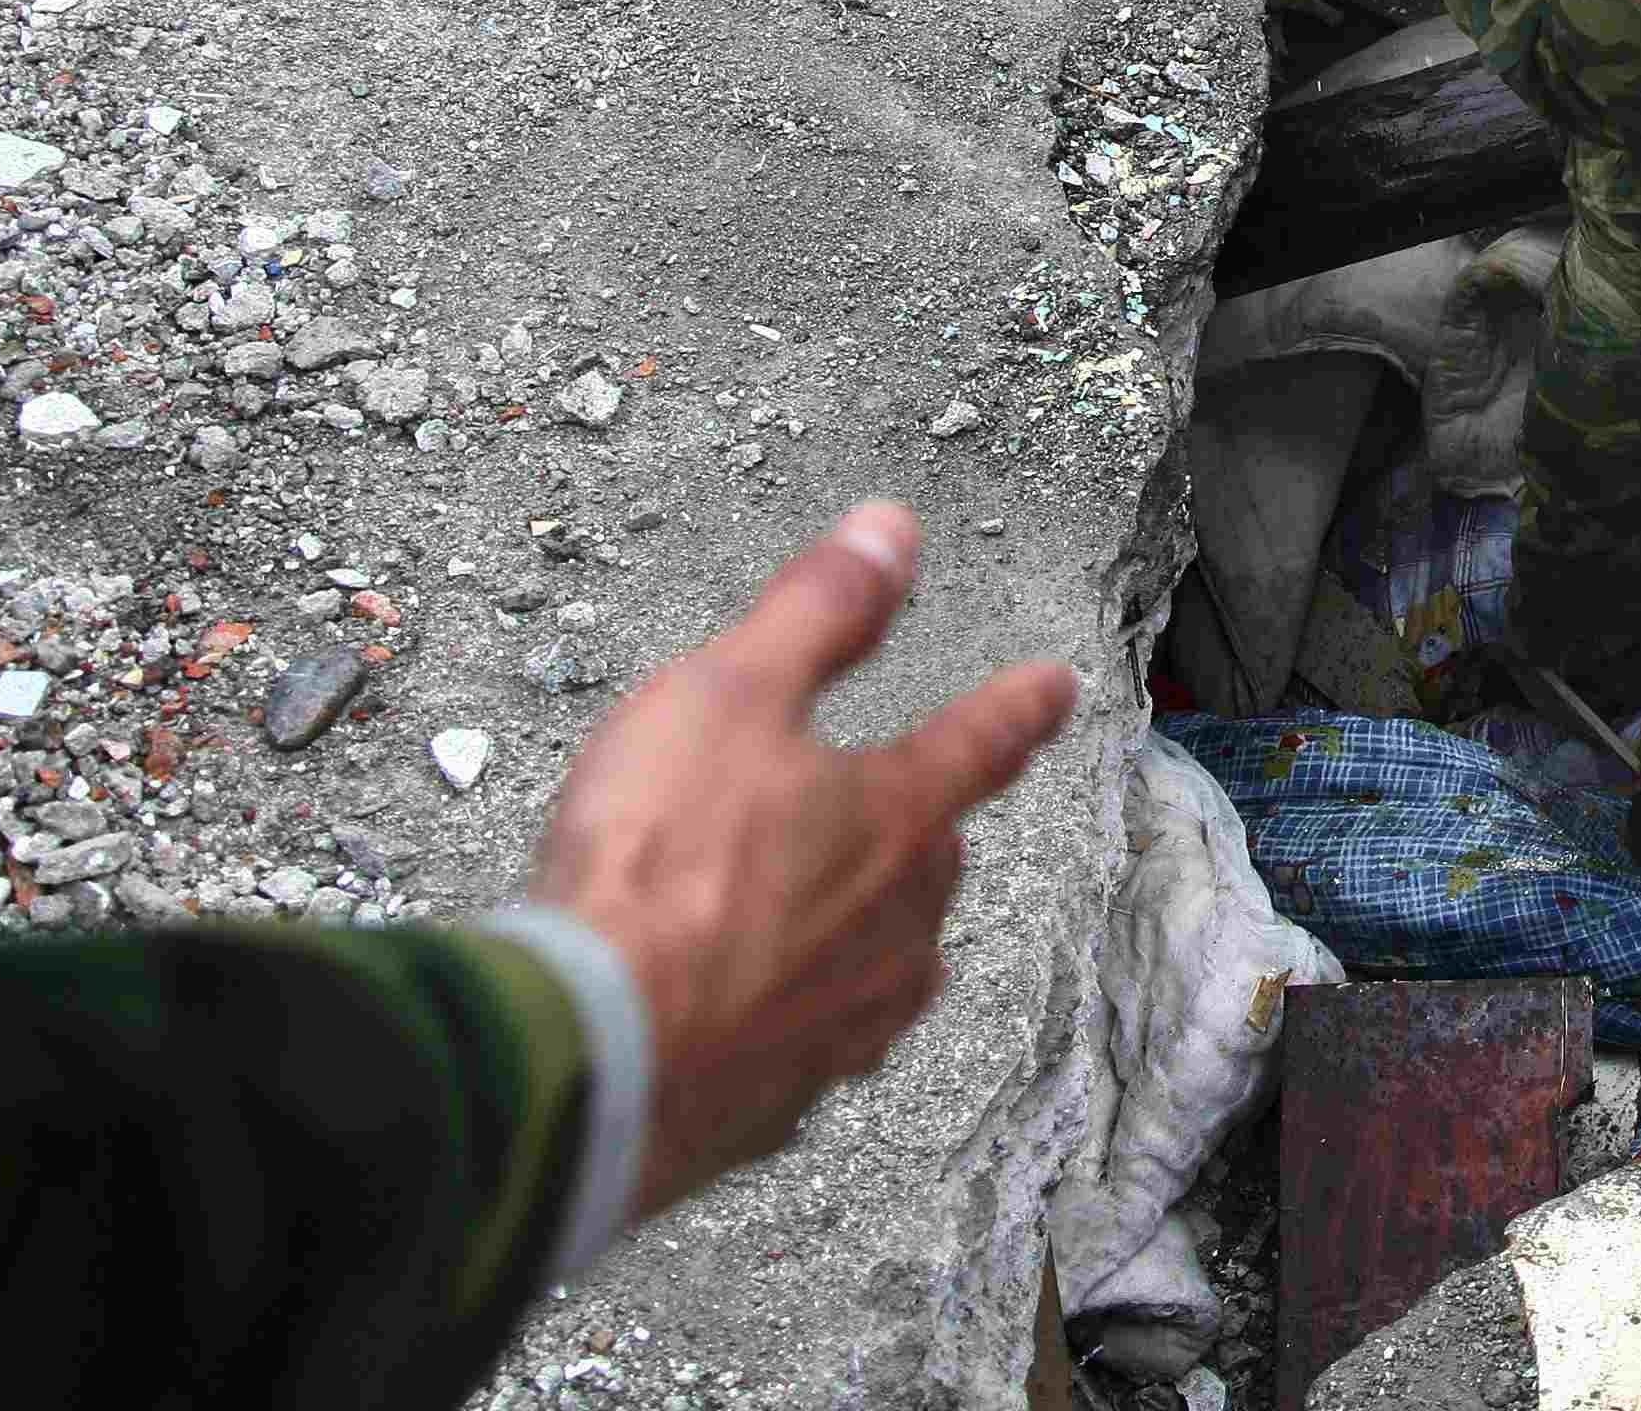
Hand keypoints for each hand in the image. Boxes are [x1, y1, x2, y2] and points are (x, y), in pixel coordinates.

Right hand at [528, 504, 1077, 1223]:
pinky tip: (740, 1015)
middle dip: (916, 830)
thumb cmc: (656, 866)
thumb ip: (819, 611)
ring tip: (815, 913)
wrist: (584, 1057)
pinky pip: (802, 1045)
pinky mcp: (774, 1108)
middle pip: (928, 863)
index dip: (1016, 706)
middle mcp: (893, 931)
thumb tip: (893, 532)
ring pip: (882, 962)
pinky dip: (781, 1016)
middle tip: (884, 807)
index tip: (1056, 690)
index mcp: (896, 822)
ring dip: (858, 931)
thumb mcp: (732, 693)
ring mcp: (841, 1029)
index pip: (978, 743)